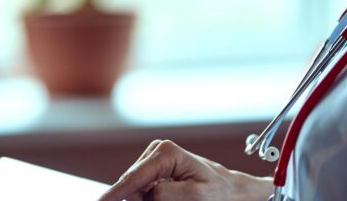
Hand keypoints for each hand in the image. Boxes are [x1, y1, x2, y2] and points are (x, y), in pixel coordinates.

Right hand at [99, 140, 273, 200]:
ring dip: (142, 199)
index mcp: (166, 153)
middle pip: (131, 184)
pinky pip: (141, 188)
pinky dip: (146, 197)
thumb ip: (165, 195)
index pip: (133, 178)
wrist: (232, 189)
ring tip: (175, 198)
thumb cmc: (219, 192)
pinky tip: (165, 198)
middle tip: (169, 199)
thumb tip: (144, 194)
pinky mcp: (154, 169)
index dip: (114, 193)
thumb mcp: (196, 197)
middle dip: (134, 199)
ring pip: (135, 188)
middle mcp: (157, 150)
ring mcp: (154, 158)